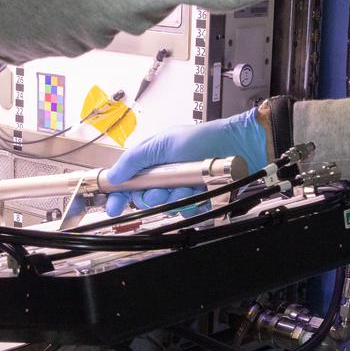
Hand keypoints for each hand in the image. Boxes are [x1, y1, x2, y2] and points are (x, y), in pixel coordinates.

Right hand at [102, 106, 271, 216]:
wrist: (237, 146)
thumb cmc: (202, 138)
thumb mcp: (162, 143)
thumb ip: (134, 159)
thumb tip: (112, 176)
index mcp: (154, 162)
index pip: (129, 183)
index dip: (120, 196)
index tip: (114, 208)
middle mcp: (166, 177)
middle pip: (146, 199)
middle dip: (152, 197)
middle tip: (160, 192)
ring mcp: (183, 189)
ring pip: (167, 207)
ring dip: (175, 199)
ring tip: (187, 187)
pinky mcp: (200, 199)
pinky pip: (188, 212)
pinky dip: (192, 204)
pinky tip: (199, 193)